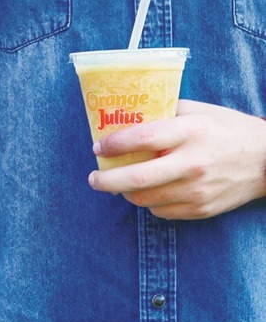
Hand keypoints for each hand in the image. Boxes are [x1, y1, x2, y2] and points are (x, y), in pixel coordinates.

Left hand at [87, 100, 265, 219]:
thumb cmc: (228, 130)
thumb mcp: (200, 111)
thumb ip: (165, 112)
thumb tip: (128, 114)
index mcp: (190, 132)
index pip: (142, 139)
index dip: (113, 145)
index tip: (98, 147)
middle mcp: (192, 163)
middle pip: (136, 179)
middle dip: (106, 181)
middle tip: (94, 178)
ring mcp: (196, 190)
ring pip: (144, 199)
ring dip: (124, 192)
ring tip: (119, 183)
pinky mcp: (200, 209)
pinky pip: (160, 210)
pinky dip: (148, 202)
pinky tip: (149, 190)